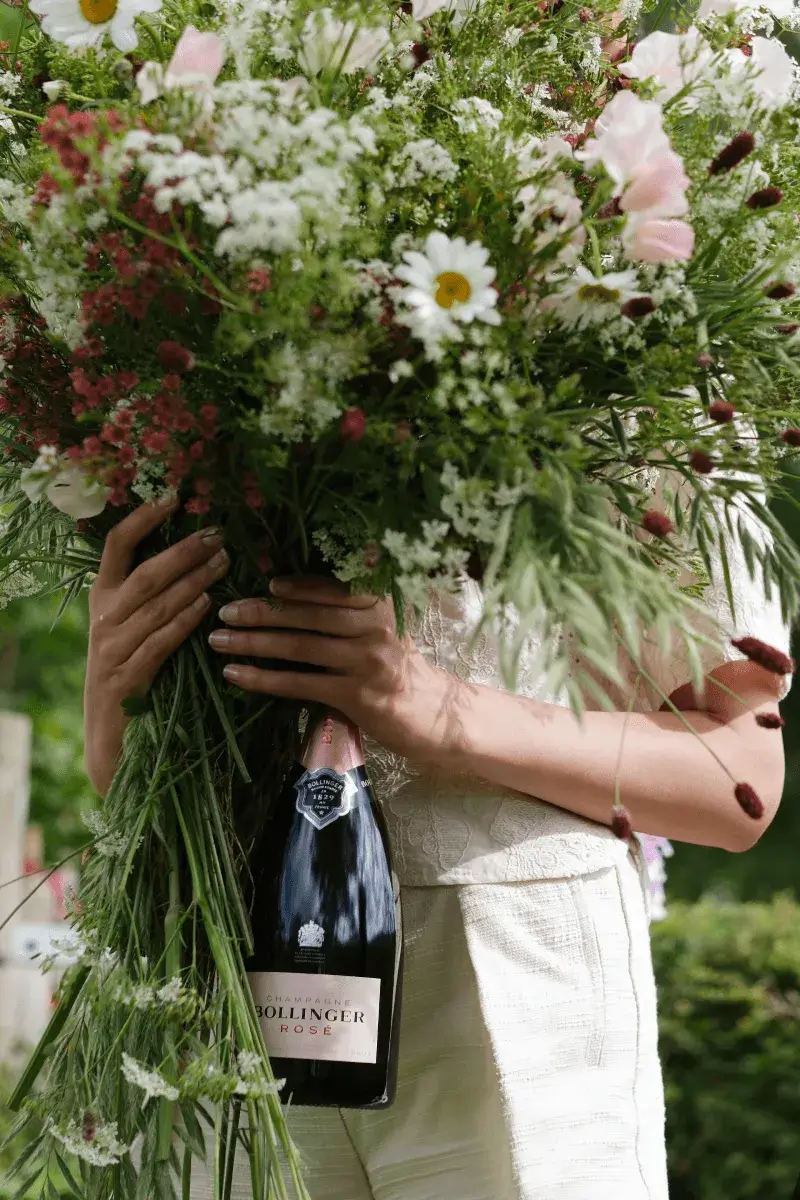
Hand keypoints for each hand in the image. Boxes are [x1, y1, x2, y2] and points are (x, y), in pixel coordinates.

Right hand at [84, 499, 229, 795]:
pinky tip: (207, 606)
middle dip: (183, 551)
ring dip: (193, 580)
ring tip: (224, 562)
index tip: (172, 497)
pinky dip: (183, 621)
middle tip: (218, 534)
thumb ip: (154, 596)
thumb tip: (196, 554)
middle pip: (144, 573)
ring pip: (156, 605)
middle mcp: (103, 618)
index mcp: (103, 598)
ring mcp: (111, 649)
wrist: (111, 739)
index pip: (115, 546)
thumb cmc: (133, 675)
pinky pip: (159, 642)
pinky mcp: (127, 678)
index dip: (142, 518)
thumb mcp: (133, 629)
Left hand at [208, 576, 452, 761]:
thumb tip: (298, 583)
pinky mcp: (355, 697)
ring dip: (254, 644)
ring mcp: (365, 662)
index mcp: (380, 603)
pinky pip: (300, 684)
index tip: (264, 584)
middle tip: (225, 612)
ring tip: (220, 642)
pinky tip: (237, 676)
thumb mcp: (384, 625)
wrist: (433, 712)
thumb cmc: (398, 666)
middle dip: (262, 613)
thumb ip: (351, 604)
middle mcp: (374, 628)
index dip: (295, 587)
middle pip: (308, 616)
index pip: (330, 589)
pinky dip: (264, 679)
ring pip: (299, 648)